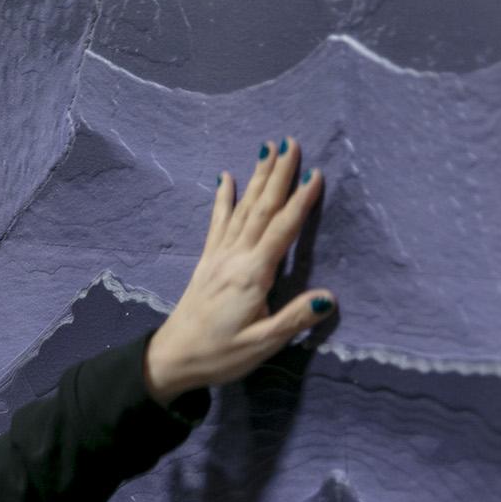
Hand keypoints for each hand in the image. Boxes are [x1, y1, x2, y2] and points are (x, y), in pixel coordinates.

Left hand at [143, 137, 333, 405]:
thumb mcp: (261, 344)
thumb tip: (328, 298)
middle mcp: (235, 258)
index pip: (283, 230)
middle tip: (291, 142)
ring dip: (257, 178)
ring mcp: (219, 256)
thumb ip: (294, 319)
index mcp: (253, 275)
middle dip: (278, 175)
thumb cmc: (219, 355)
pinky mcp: (207, 262)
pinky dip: (224, 198)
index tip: (316, 173)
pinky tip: (226, 178)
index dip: (300, 201)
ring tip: (267, 149)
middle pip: (262, 209)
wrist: (172, 358)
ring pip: (242, 209)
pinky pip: (218, 223)